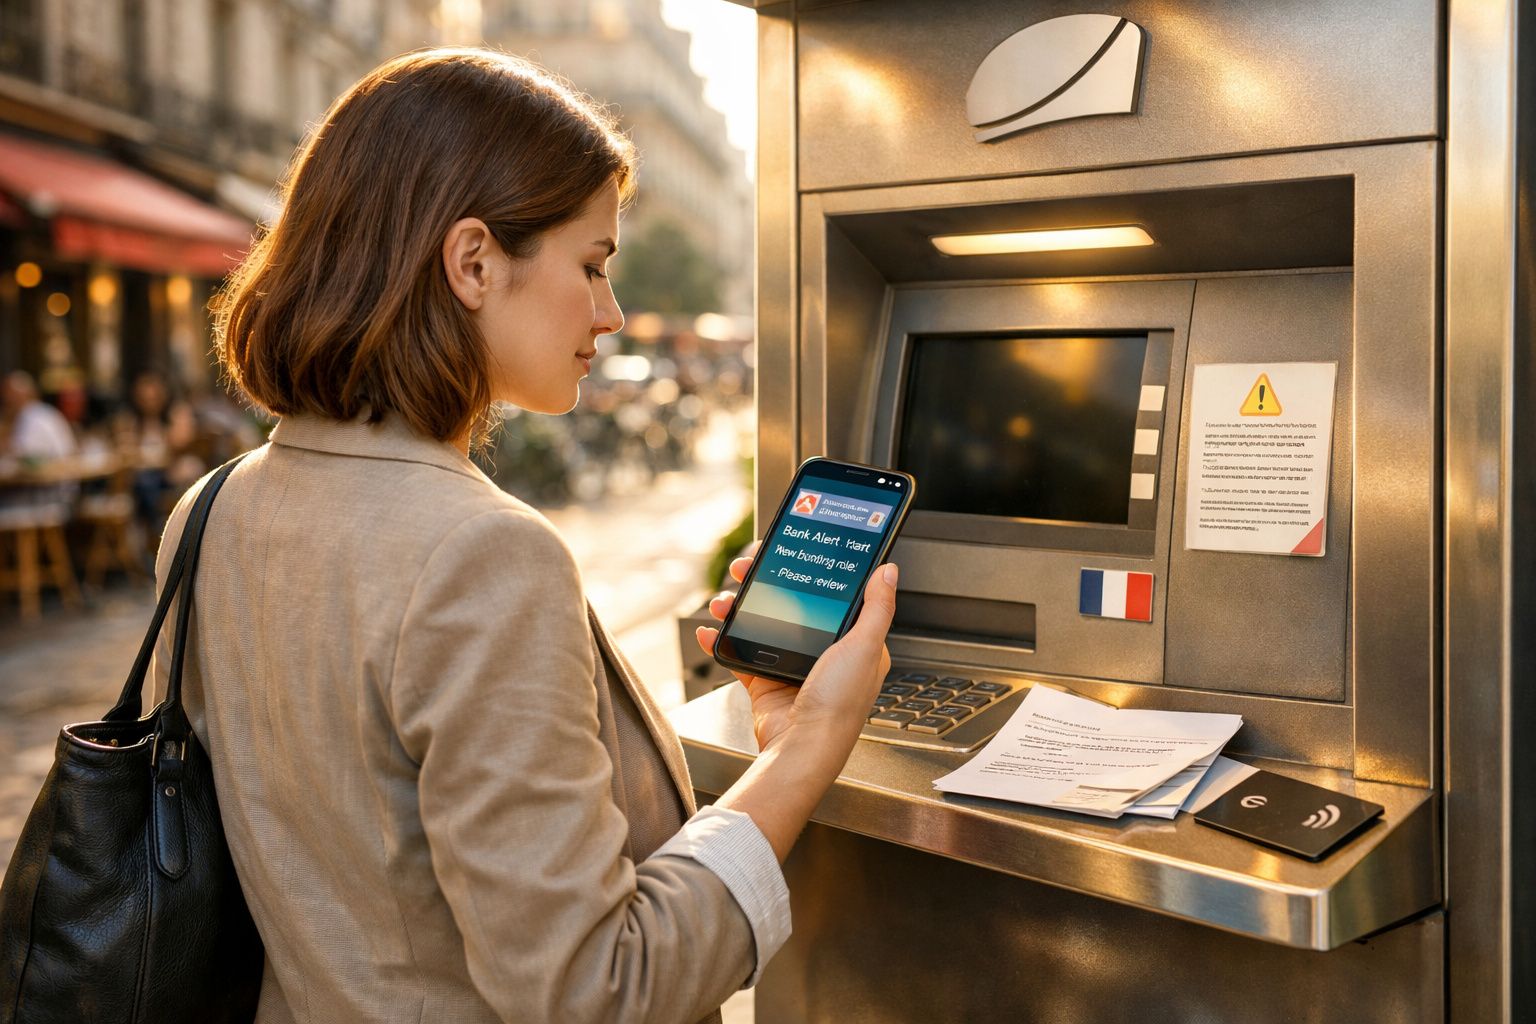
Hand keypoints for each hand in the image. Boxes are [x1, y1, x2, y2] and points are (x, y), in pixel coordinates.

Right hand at [696, 542, 896, 751]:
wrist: (802, 748)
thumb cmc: (839, 705)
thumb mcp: (865, 647)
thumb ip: (877, 607)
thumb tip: (887, 571)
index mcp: (854, 644)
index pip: (831, 596)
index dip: (808, 573)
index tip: (788, 554)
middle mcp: (824, 654)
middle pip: (791, 605)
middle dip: (764, 584)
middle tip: (746, 569)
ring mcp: (793, 667)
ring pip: (762, 624)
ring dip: (738, 608)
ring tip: (724, 601)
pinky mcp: (766, 682)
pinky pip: (740, 653)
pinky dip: (722, 640)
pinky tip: (710, 630)